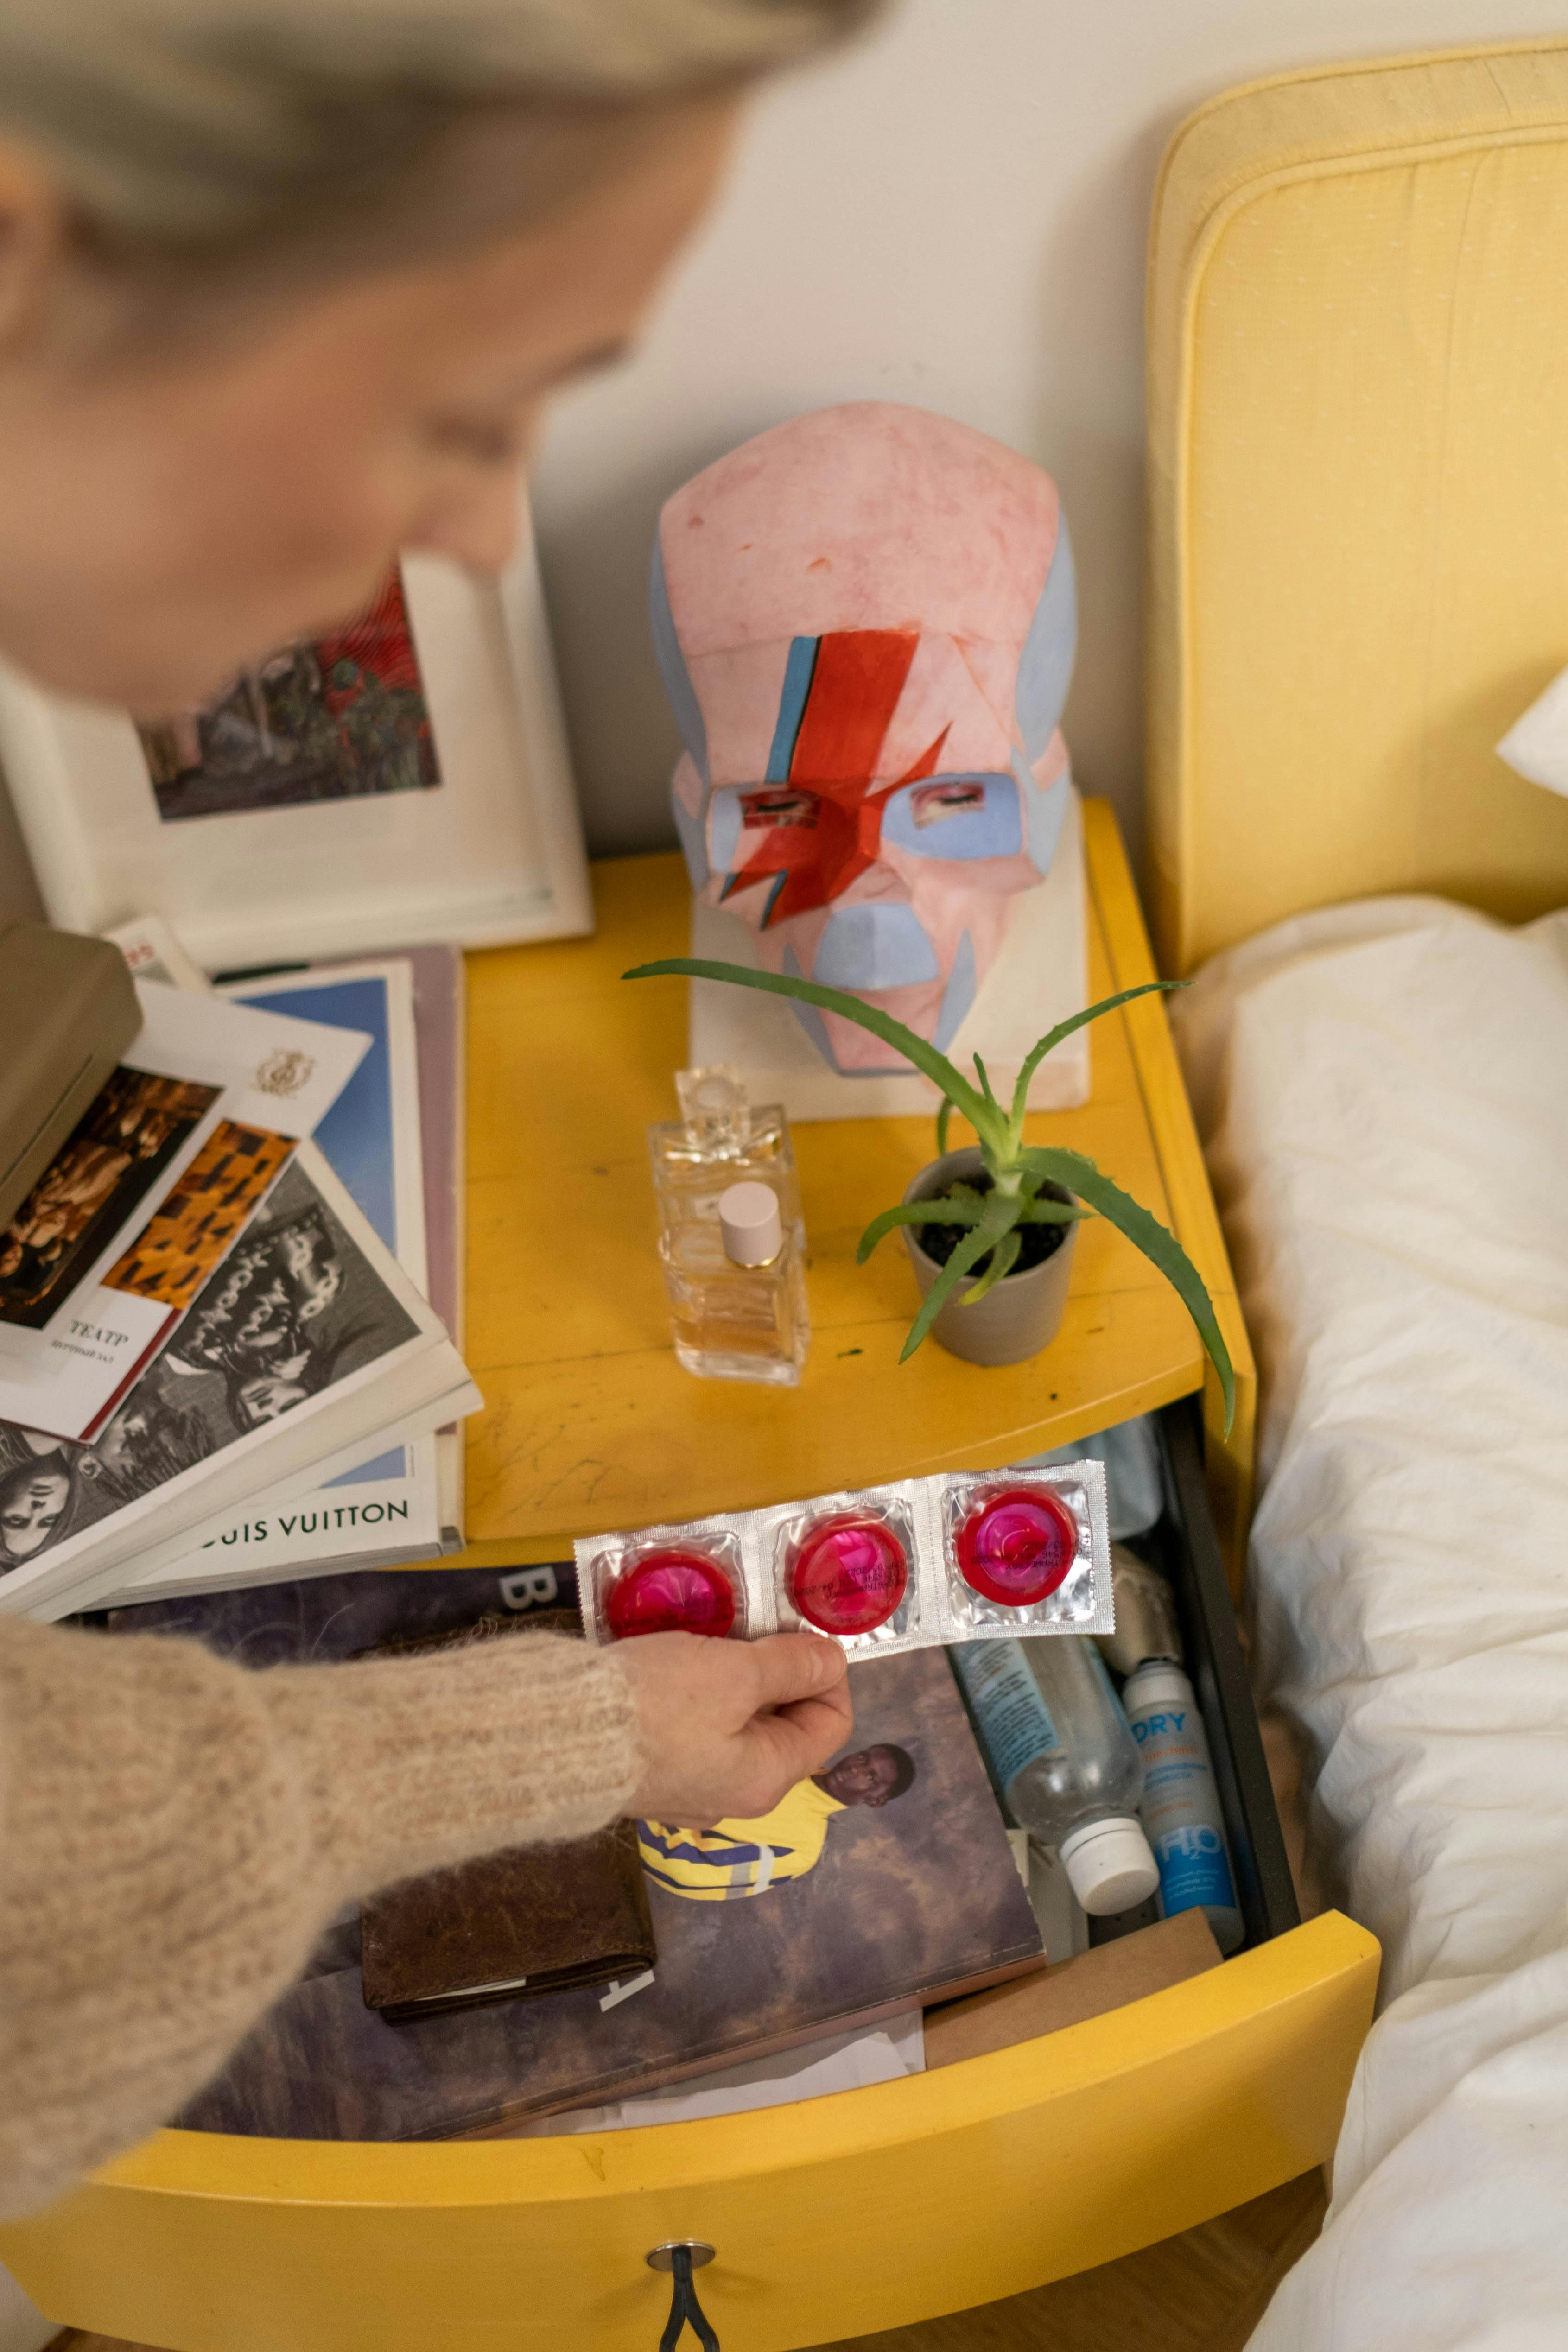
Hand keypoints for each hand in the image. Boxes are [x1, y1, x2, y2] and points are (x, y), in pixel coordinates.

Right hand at [617, 1631, 852, 1827]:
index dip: (826, 1673)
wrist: (556, 1737)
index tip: (796, 1632)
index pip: (831, 1724)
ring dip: (737, 1681)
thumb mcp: (735, 1673)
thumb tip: (833, 1661)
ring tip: (714, 1643)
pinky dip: (700, 1696)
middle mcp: (735, 1796)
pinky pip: (696, 1730)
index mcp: (767, 1779)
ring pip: (738, 1725)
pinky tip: (677, 1667)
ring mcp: (690, 1789)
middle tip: (752, 1630)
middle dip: (778, 1674)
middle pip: (785, 1726)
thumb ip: (791, 1666)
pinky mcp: (652, 1775)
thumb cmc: (656, 1706)